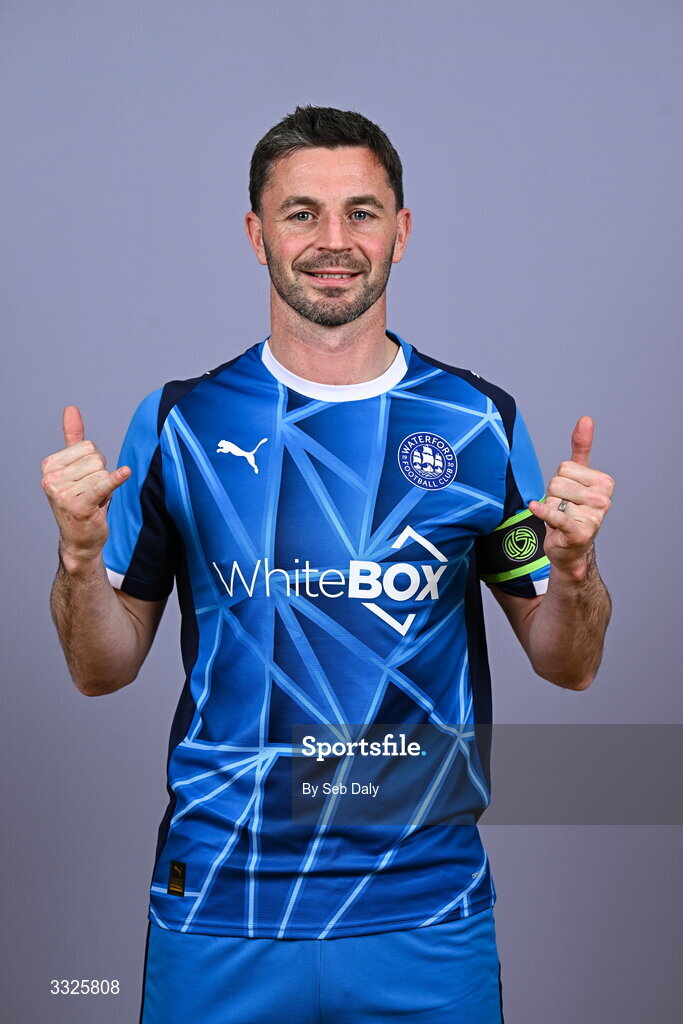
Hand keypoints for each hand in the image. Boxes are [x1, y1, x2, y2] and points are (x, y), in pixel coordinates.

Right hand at [41, 406, 130, 568]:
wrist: (80, 539)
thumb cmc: (81, 500)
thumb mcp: (75, 468)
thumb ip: (73, 438)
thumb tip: (71, 409)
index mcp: (49, 465)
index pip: (88, 447)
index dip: (95, 464)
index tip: (84, 481)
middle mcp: (51, 478)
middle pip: (96, 459)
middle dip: (100, 476)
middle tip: (90, 494)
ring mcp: (63, 493)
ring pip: (102, 473)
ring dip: (105, 488)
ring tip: (93, 502)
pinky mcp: (79, 505)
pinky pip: (103, 485)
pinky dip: (115, 480)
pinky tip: (125, 473)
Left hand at [528, 416, 613, 577]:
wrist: (571, 548)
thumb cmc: (573, 509)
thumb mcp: (579, 476)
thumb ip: (582, 448)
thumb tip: (586, 419)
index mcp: (604, 482)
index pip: (565, 467)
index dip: (560, 481)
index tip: (568, 495)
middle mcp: (603, 499)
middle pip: (557, 481)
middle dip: (553, 495)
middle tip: (563, 509)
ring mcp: (594, 517)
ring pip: (553, 498)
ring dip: (550, 509)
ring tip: (561, 518)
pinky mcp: (579, 531)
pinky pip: (555, 514)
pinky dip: (543, 512)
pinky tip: (534, 508)